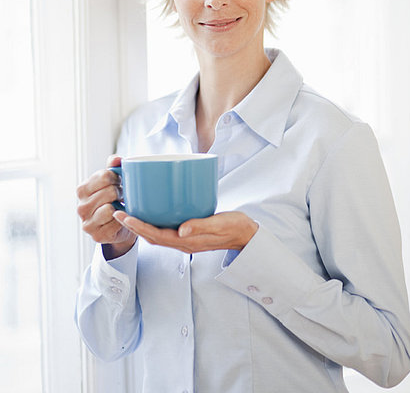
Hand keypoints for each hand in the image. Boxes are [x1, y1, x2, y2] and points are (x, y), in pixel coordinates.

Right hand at [76, 155, 136, 257]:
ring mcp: (87, 223)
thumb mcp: (112, 180)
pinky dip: (121, 219)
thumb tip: (116, 159)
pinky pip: (115, 223)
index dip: (117, 177)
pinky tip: (120, 218)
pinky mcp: (97, 235)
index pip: (105, 176)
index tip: (119, 181)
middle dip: (120, 192)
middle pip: (109, 191)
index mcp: (82, 189)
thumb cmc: (114, 198)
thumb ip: (113, 166)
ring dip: (120, 206)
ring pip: (110, 208)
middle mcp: (81, 207)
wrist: (118, 224)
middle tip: (121, 195)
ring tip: (120, 206)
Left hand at [113, 210, 258, 253]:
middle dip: (133, 226)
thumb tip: (181, 230)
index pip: (156, 235)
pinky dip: (153, 222)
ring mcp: (185, 239)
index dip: (138, 227)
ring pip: (157, 234)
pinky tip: (151, 212)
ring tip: (129, 212)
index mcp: (187, 241)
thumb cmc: (235, 227)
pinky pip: (165, 230)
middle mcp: (183, 242)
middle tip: (118, 212)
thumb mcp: (219, 224)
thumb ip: (200, 226)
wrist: (246, 234)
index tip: (124, 216)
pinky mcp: (189, 233)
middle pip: (151, 236)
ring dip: (141, 225)